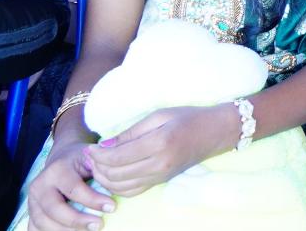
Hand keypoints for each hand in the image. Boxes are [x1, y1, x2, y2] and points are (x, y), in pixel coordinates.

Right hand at [25, 140, 113, 229]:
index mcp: (56, 170)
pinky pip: (34, 228)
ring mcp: (32, 201)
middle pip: (55, 209)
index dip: (93, 200)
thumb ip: (101, 171)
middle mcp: (40, 186)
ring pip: (42, 222)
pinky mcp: (31, 213)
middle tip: (99, 225)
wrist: (63, 157)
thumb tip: (117, 188)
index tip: (111, 207)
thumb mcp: (92, 158)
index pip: (74, 189)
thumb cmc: (82, 161)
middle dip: (77, 221)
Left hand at [89, 102, 235, 196]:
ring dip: (104, 179)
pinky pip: (132, 191)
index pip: (118, 156)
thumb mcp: (159, 115)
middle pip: (116, 174)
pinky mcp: (161, 182)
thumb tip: (104, 145)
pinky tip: (112, 176)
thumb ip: (131, 131)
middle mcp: (159, 164)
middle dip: (97, 167)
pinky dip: (116, 187)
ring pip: (121, 187)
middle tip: (91, 156)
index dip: (98, 154)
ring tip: (98, 165)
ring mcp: (160, 176)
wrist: (215, 132)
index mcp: (159, 143)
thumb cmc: (188, 117)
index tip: (90, 147)